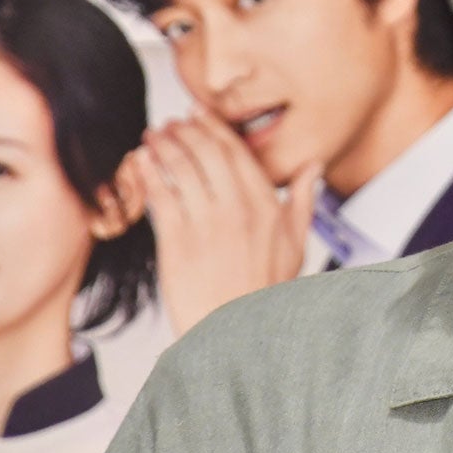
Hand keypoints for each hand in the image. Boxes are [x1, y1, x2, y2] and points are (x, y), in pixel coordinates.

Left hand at [123, 108, 321, 336]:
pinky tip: (140, 161)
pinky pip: (161, 195)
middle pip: (208, 152)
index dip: (214, 128)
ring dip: (164, 144)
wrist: (236, 336)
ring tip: (153, 136)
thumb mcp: (296, 246)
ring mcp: (207, 225)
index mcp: (267, 206)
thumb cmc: (263, 295)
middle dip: (186, 130)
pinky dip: (148, 172)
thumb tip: (312, 168)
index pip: (238, 153)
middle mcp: (238, 209)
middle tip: (172, 123)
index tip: (199, 115)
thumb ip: (303, 202)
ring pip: (181, 167)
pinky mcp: (177, 242)